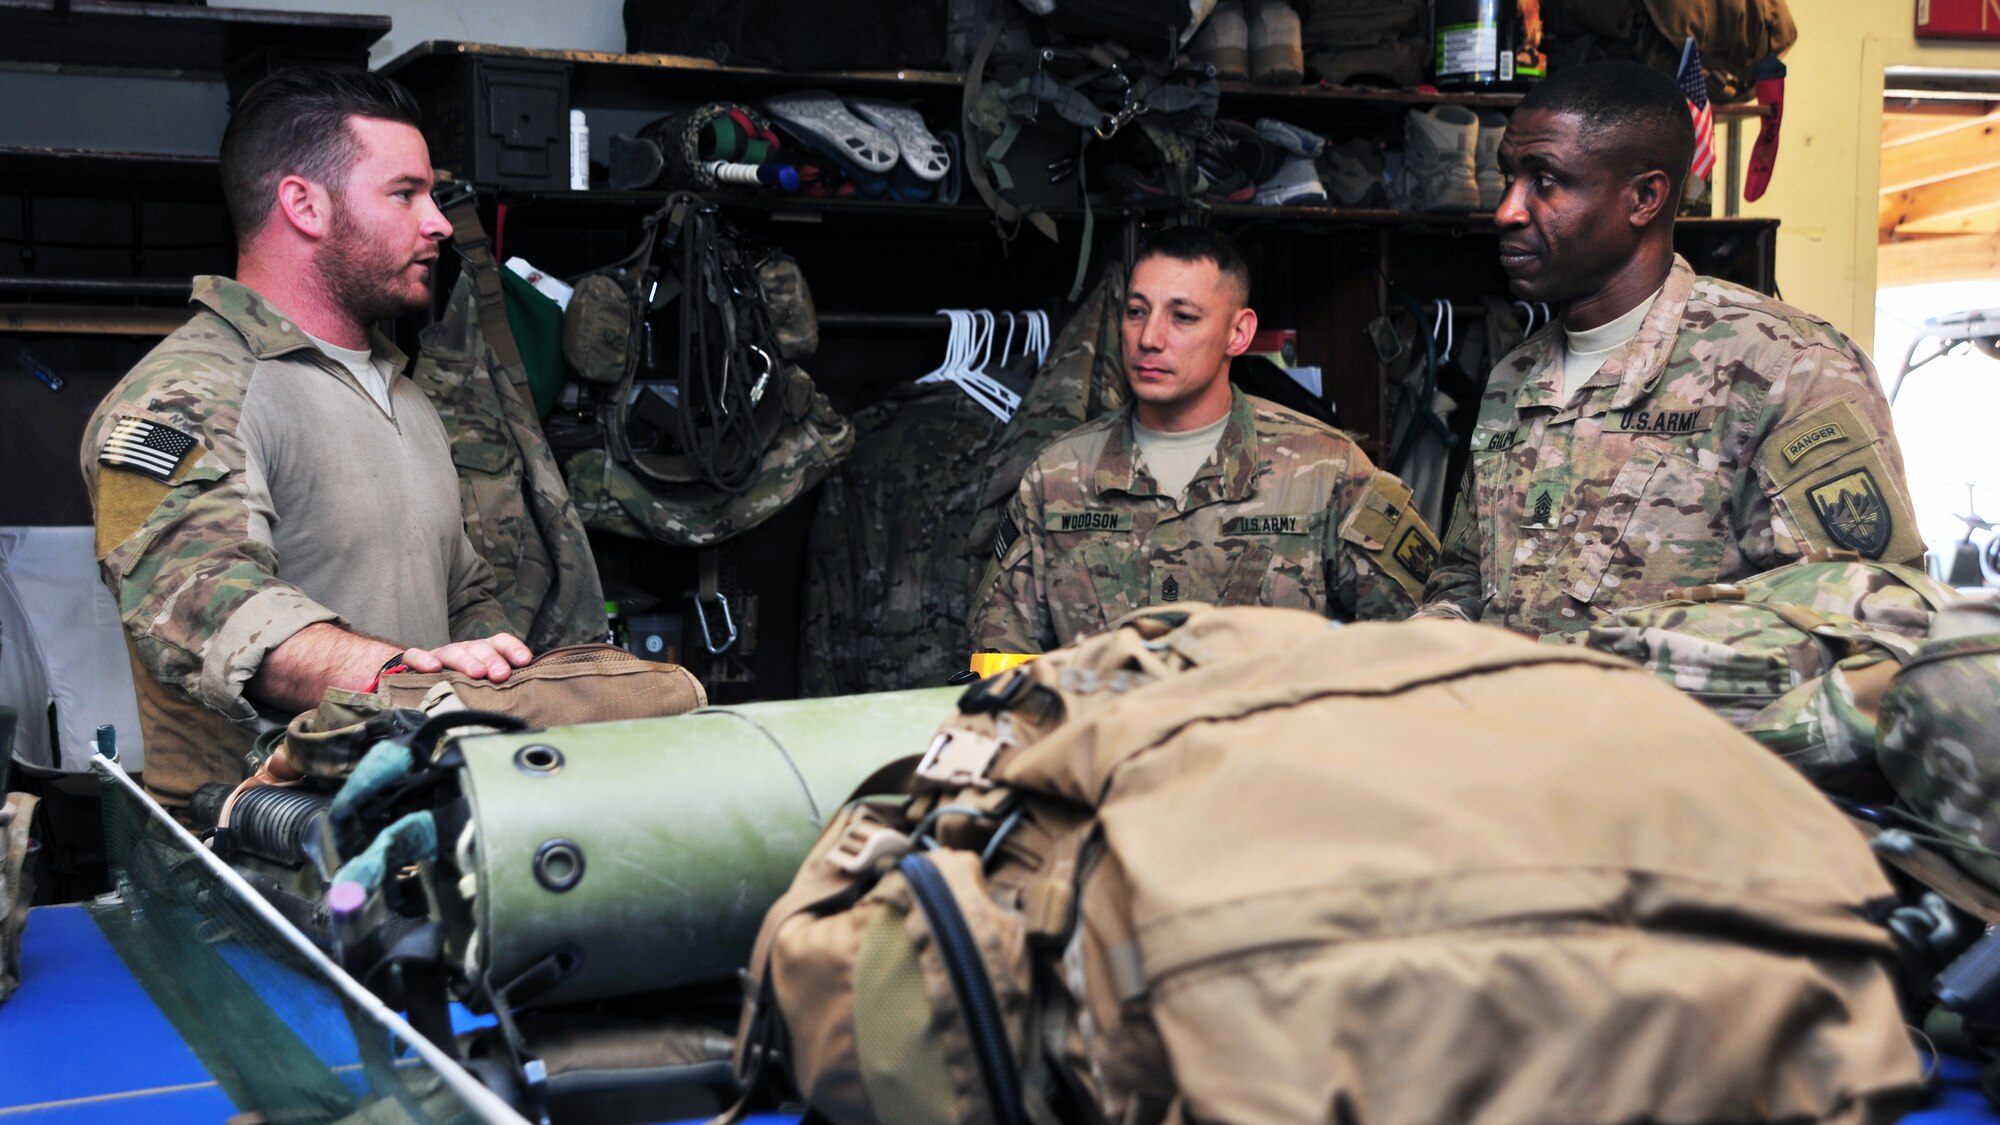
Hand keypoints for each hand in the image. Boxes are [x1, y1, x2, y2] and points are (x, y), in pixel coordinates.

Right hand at [401, 633, 532, 681]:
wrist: (421, 680)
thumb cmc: (463, 686)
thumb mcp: (485, 685)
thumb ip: (503, 687)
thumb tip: (529, 699)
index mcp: (483, 652)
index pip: (500, 642)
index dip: (513, 649)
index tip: (524, 661)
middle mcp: (464, 650)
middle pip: (480, 648)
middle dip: (492, 660)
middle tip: (501, 674)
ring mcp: (440, 655)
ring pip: (452, 652)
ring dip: (466, 661)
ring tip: (476, 673)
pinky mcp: (415, 663)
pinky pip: (415, 656)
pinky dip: (423, 660)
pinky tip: (433, 668)